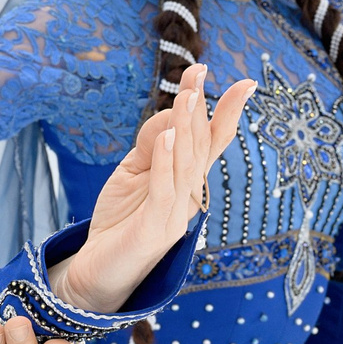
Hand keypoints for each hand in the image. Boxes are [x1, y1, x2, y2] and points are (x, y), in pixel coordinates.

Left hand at [50, 63, 255, 312]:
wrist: (98, 270)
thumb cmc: (119, 220)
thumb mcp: (132, 172)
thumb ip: (150, 146)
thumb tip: (168, 116)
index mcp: (187, 181)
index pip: (211, 142)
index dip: (228, 113)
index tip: (244, 82)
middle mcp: (188, 196)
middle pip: (200, 147)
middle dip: (201, 109)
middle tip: (200, 73)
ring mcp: (175, 215)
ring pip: (185, 164)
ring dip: (186, 128)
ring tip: (188, 95)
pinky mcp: (154, 229)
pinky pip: (162, 190)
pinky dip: (165, 162)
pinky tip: (167, 136)